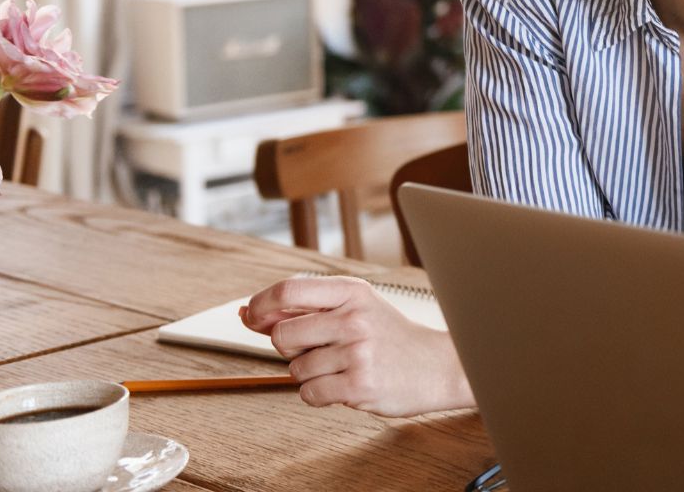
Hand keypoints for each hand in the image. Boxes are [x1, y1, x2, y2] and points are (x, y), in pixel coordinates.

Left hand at [242, 276, 472, 416]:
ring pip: (296, 370)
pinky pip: (309, 394)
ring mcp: (357, 352)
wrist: (437, 366)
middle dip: (289, 349)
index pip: (288, 290)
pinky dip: (319, 394)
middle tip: (316, 349)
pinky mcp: (358, 385)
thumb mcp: (355, 309)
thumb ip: (303, 310)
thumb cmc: (389, 337)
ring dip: (309, 374)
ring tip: (342, 367)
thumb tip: (247, 313)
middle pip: (282, 335)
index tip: (252, 316)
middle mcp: (354, 318)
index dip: (261, 305)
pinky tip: (344, 384)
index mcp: (353, 292)